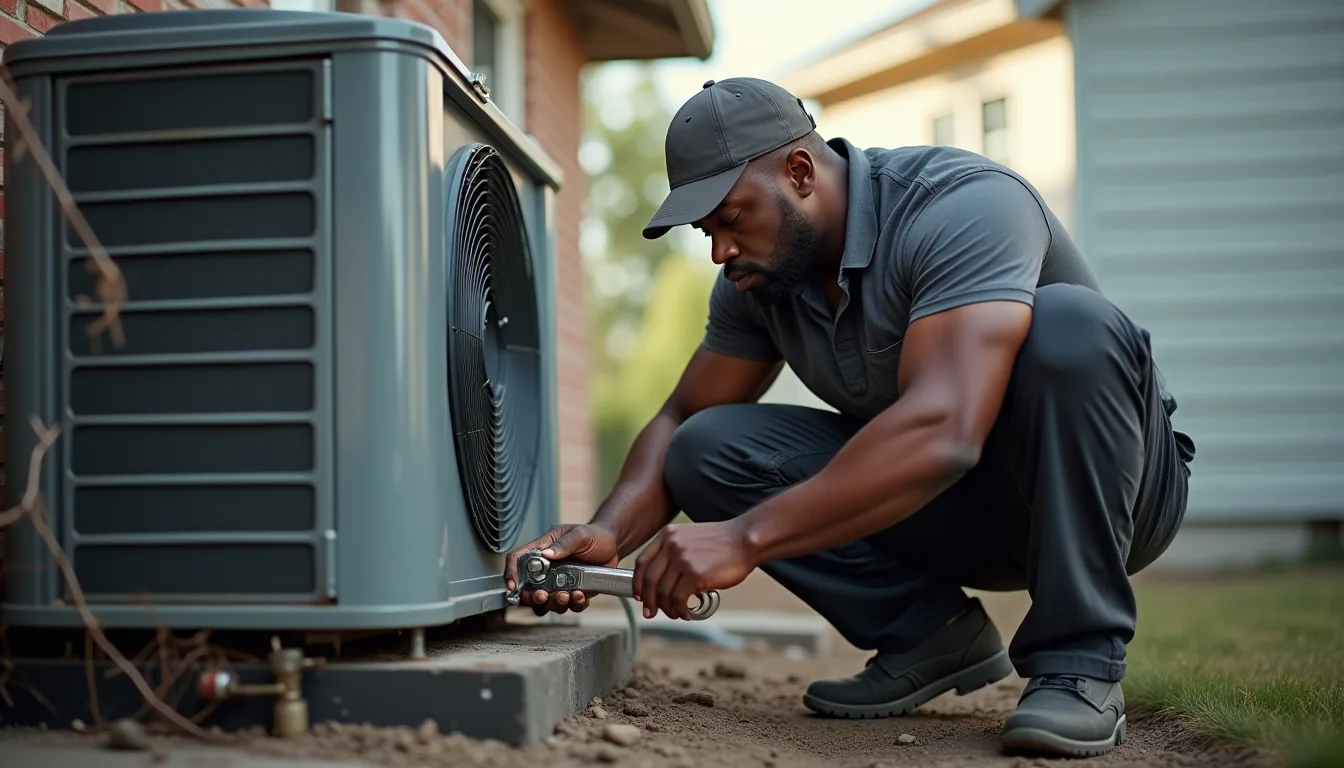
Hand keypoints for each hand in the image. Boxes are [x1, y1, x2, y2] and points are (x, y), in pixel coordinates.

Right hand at [503, 523, 619, 614]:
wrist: (613, 546)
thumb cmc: (594, 535)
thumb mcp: (580, 534)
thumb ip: (564, 543)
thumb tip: (547, 553)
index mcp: (542, 550)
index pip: (518, 560)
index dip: (511, 573)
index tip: (513, 586)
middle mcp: (547, 570)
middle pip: (528, 589)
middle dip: (532, 597)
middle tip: (543, 595)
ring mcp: (559, 583)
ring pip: (548, 602)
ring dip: (555, 603)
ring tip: (567, 595)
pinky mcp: (574, 593)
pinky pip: (570, 606)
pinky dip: (575, 605)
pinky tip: (582, 596)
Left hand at [633, 520, 755, 620]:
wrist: (746, 539)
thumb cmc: (723, 543)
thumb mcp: (691, 538)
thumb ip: (674, 553)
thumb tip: (663, 582)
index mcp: (667, 535)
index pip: (641, 562)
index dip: (637, 583)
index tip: (640, 596)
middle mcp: (671, 545)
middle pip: (649, 580)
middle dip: (648, 601)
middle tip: (651, 613)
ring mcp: (682, 559)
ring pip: (663, 592)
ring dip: (667, 608)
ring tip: (676, 614)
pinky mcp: (694, 574)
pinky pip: (678, 599)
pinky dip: (680, 610)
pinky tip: (686, 613)